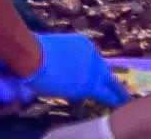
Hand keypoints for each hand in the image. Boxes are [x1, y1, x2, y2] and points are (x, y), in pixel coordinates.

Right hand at [0, 33, 128, 110]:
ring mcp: (91, 66)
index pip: (90, 62)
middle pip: (103, 70)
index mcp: (79, 44)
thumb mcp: (40, 56)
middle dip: (108, 82)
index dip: (91, 74)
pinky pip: (107, 93)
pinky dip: (116, 99)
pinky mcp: (89, 83)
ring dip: (115, 91)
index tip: (92, 82)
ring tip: (124, 100)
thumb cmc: (26, 53)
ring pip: (108, 81)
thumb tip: (35, 83)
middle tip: (118, 93)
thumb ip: (47, 68)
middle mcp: (89, 52)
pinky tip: (124, 105)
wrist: (29, 56)